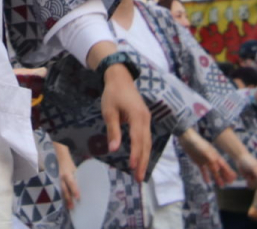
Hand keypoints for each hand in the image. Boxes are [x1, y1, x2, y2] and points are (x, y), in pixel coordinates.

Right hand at [54, 141, 79, 207]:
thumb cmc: (71, 164)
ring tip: (69, 207)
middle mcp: (62, 178)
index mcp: (67, 174)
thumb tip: (83, 187)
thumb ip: (78, 178)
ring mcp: (60, 181)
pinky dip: (64, 197)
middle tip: (72, 206)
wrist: (62, 159)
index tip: (78, 197)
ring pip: (63, 191)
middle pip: (65, 190)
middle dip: (69, 198)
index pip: (71, 183)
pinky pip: (62, 191)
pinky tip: (66, 203)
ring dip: (66, 200)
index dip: (74, 190)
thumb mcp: (75, 170)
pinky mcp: (60, 182)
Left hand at [100, 65, 151, 182]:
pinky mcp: (144, 120)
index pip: (137, 139)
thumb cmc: (112, 94)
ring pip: (148, 142)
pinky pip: (146, 138)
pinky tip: (141, 159)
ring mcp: (147, 119)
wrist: (120, 78)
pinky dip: (144, 150)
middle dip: (143, 162)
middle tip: (139, 179)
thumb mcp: (109, 112)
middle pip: (146, 144)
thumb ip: (113, 130)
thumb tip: (114, 149)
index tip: (132, 167)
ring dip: (144, 158)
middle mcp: (145, 119)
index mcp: (137, 116)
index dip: (135, 154)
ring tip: (141, 174)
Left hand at [179, 127, 235, 186]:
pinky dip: (206, 176)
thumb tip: (217, 169)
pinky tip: (207, 182)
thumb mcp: (204, 151)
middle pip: (220, 169)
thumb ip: (211, 159)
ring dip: (217, 178)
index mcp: (215, 155)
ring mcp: (205, 160)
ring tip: (221, 186)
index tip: (234, 178)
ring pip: (213, 171)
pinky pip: (203, 170)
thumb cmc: (197, 143)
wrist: (187, 138)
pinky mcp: (199, 162)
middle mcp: (211, 158)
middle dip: (225, 176)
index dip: (229, 171)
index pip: (223, 165)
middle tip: (230, 183)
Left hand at [236, 151, 256, 188]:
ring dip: (252, 185)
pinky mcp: (252, 180)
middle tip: (249, 180)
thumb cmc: (248, 161)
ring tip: (247, 181)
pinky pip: (253, 186)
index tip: (254, 180)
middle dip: (256, 184)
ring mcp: (256, 178)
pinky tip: (247, 183)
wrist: (240, 159)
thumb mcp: (253, 167)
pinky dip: (250, 186)